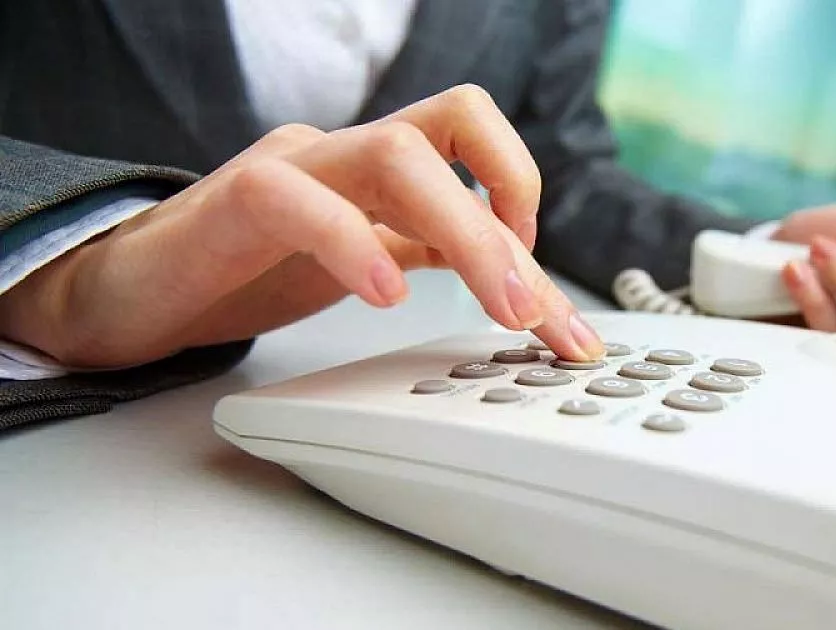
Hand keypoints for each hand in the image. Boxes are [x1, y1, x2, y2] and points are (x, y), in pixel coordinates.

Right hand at [0, 85, 604, 367]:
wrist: (132, 293)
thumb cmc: (247, 270)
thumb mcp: (367, 261)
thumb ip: (432, 253)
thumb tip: (519, 276)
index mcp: (378, 168)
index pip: (472, 145)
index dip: (522, 190)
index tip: (544, 283)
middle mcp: (342, 153)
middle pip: (451, 128)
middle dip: (510, 226)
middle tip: (539, 314)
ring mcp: (290, 168)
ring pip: (394, 153)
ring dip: (467, 232)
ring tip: (499, 306)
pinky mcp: (232, 202)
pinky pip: (298, 201)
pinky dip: (352, 244)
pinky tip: (385, 294)